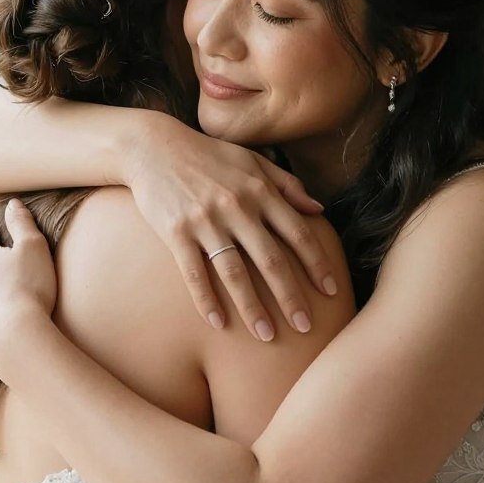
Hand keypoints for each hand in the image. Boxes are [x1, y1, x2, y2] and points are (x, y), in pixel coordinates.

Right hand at [125, 114, 338, 340]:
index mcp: (260, 190)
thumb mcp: (252, 160)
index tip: (331, 291)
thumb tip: (319, 209)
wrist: (152, 146)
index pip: (298, 233)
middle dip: (291, 297)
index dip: (317, 264)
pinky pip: (194, 273)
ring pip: (234, 273)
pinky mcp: (175, 232)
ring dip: (253, 308)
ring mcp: (205, 220)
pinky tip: (218, 323)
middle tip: (307, 327)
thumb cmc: (207, 155)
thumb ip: (286, 184)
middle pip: (271, 260)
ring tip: (267, 336)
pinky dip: (206, 300)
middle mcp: (237, 207)